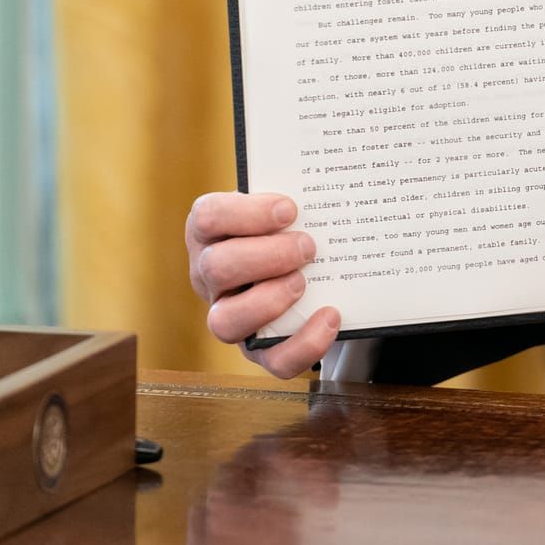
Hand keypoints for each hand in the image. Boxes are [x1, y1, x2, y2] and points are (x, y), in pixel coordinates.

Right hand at [185, 192, 339, 378]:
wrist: (308, 266)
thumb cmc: (291, 226)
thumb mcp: (286, 208)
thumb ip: (298, 195)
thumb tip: (337, 184)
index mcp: (211, 232)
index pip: (207, 217)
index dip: (246, 213)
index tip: (290, 210)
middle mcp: (210, 276)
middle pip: (216, 267)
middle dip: (266, 256)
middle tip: (307, 247)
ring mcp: (229, 315)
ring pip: (224, 322)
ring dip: (269, 301)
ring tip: (303, 282)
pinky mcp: (259, 349)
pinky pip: (272, 360)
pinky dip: (304, 343)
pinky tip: (330, 316)